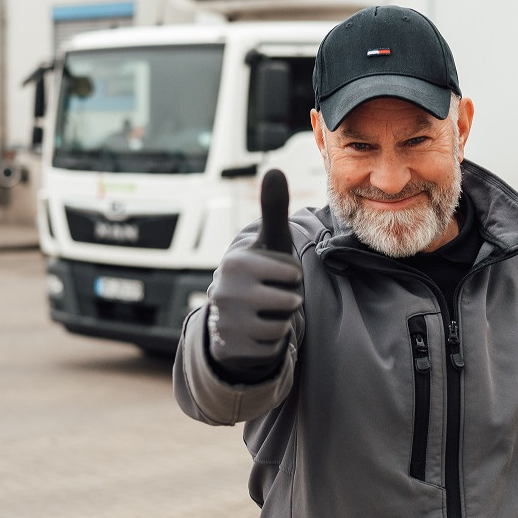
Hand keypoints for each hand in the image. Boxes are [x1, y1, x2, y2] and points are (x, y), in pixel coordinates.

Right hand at [206, 169, 302, 374]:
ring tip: (264, 310)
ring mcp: (226, 321)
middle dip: (288, 298)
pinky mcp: (232, 347)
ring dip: (281, 319)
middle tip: (269, 294)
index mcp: (236, 262)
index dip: (290, 274)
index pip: (292, 273)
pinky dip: (272, 339)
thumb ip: (273, 208)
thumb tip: (275, 169)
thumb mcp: (269, 241)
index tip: (272, 273)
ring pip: (283, 323)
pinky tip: (257, 329)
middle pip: (290, 299)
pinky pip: (273, 344)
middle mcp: (225, 291)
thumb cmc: (259, 271)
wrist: (233, 314)